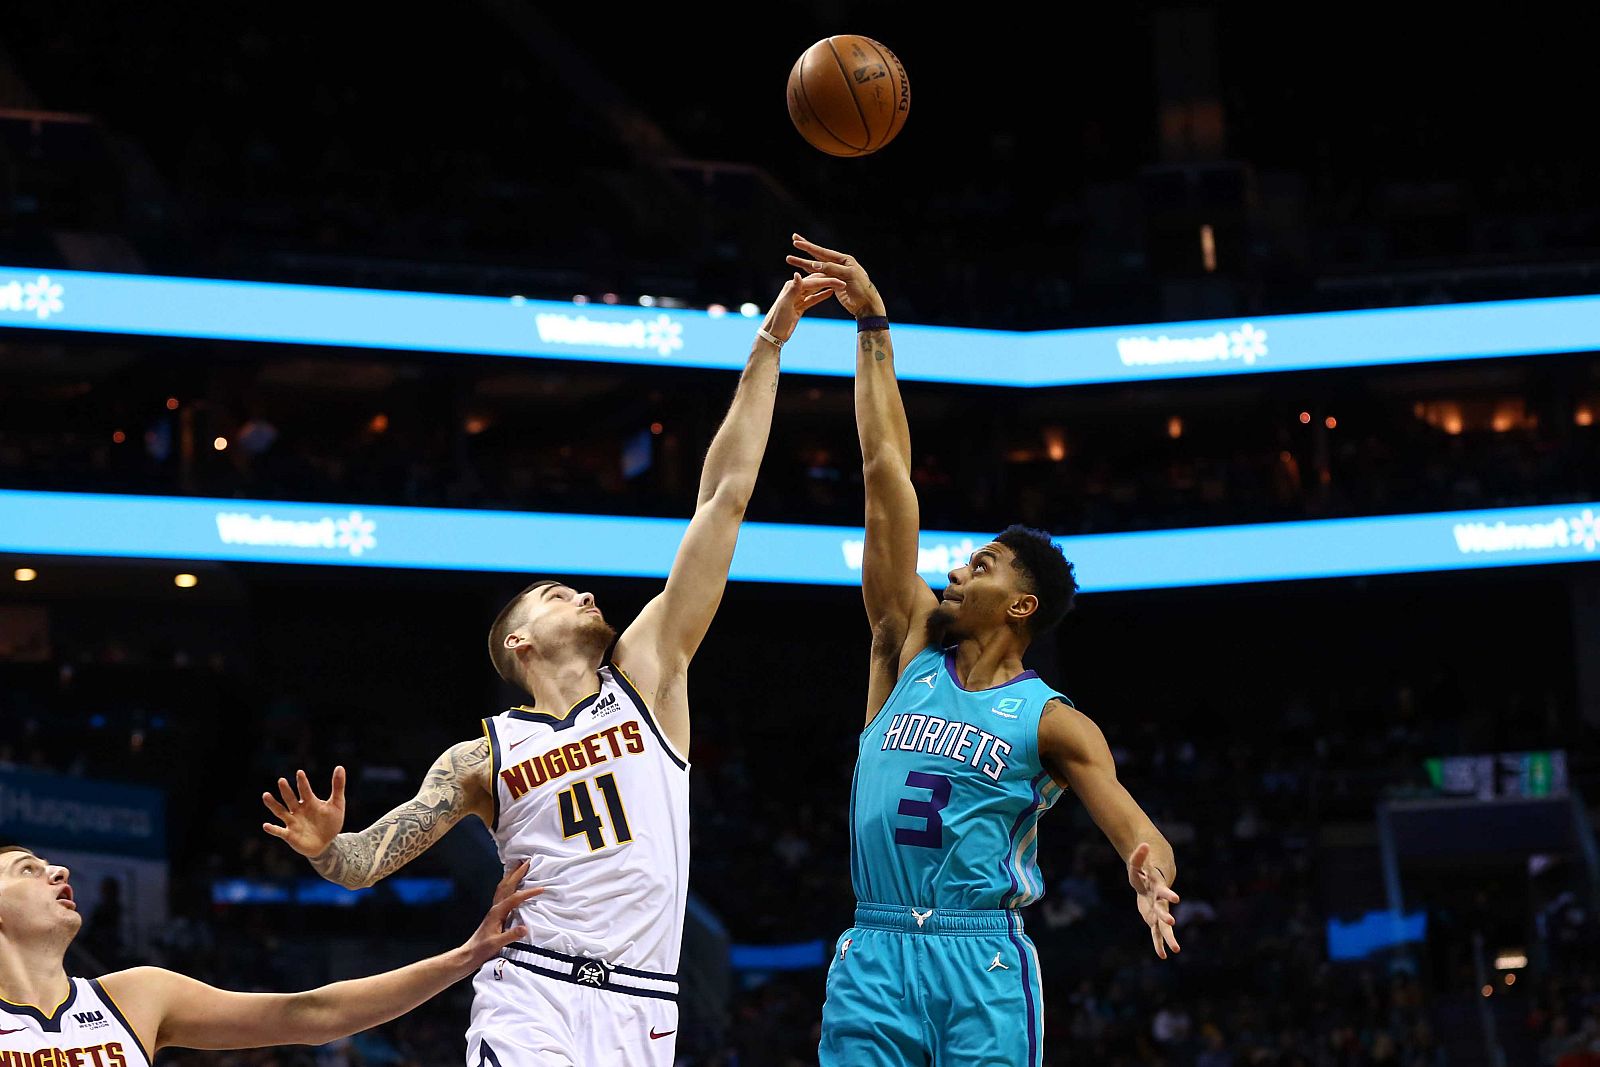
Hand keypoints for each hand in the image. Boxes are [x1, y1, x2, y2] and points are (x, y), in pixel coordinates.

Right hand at [261, 767, 347, 858]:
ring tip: (266, 795)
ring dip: (273, 804)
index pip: (305, 790)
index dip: (303, 782)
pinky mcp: (289, 835)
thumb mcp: (337, 804)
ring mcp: (293, 822)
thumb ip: (338, 786)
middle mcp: (298, 810)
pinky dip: (273, 829)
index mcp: (309, 802)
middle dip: (286, 790)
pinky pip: (279, 831)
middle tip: (282, 780)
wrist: (327, 844)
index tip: (300, 772)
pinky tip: (266, 825)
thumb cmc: (331, 822)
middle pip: (290, 798)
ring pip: (280, 812)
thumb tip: (340, 767)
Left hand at [459, 860, 541, 969]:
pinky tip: (512, 886)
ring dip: (511, 876)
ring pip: (503, 887)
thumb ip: (510, 935)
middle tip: (527, 862)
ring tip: (518, 866)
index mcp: (497, 912)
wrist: (469, 954)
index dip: (528, 893)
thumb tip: (525, 928)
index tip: (541, 889)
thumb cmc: (481, 949)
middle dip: (517, 873)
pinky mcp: (495, 914)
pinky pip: (502, 893)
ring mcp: (494, 910)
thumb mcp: (496, 944)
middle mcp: (495, 907)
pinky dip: (508, 885)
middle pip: (507, 885)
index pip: (515, 898)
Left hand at [762, 270, 846, 342]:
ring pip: (815, 290)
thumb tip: (797, 273)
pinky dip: (821, 295)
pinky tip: (830, 292)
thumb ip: (793, 289)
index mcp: (791, 286)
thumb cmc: (777, 319)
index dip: (827, 281)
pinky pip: (813, 299)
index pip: (812, 281)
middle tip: (844, 282)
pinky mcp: (800, 306)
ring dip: (827, 287)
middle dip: (829, 281)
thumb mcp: (785, 304)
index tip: (840, 281)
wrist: (773, 334)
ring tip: (840, 285)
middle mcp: (795, 289)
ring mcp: (798, 298)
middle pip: (815, 283)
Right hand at [786, 234, 884, 318]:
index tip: (797, 243)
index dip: (810, 247)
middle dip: (805, 248)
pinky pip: (819, 276)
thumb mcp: (848, 276)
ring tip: (790, 258)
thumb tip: (815, 264)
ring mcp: (835, 274)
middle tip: (794, 239)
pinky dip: (810, 272)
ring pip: (816, 266)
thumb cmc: (861, 289)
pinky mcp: (833, 283)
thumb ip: (832, 268)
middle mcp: (839, 264)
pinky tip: (802, 268)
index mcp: (844, 260)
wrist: (866, 305)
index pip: (824, 252)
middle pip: (818, 255)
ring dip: (803, 262)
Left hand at [1127, 842, 1181, 958]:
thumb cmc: (1144, 872)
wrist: (1154, 881)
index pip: (1163, 891)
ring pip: (1163, 926)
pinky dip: (1158, 943)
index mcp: (1157, 888)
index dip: (1168, 893)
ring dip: (1168, 937)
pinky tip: (1162, 955)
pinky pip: (1156, 933)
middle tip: (1172, 922)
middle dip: (1166, 916)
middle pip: (1163, 910)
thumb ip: (1139, 856)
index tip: (1176, 898)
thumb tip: (1144, 844)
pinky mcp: (1153, 919)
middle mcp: (1160, 901)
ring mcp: (1158, 911)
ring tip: (1175, 949)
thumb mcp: (1137, 864)